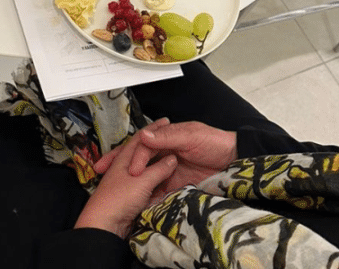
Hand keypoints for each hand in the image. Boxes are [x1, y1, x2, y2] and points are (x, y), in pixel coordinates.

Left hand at [74, 119, 176, 238]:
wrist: (105, 224)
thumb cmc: (121, 198)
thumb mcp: (143, 181)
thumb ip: (159, 169)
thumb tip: (172, 158)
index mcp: (125, 157)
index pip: (141, 138)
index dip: (154, 129)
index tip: (166, 121)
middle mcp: (124, 166)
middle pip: (142, 152)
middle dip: (154, 145)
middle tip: (169, 138)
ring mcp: (126, 181)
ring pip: (144, 168)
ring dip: (156, 164)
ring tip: (171, 159)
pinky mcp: (129, 196)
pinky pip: (145, 184)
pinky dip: (154, 180)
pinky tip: (163, 182)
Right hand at [95, 121, 237, 194]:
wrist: (235, 161)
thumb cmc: (214, 142)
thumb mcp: (191, 136)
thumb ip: (167, 138)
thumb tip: (143, 137)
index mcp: (165, 139)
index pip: (142, 146)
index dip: (133, 156)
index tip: (130, 170)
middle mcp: (163, 154)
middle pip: (137, 160)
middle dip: (118, 167)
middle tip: (103, 174)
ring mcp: (168, 171)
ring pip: (143, 176)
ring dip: (130, 184)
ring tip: (115, 193)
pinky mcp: (175, 185)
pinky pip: (157, 191)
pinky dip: (146, 196)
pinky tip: (137, 202)